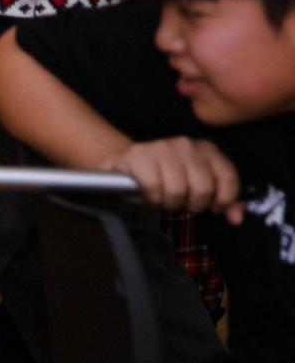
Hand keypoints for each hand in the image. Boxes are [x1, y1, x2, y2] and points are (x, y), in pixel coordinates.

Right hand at [107, 136, 245, 223]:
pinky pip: (153, 187)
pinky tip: (149, 195)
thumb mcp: (197, 189)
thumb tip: (236, 218)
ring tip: (164, 200)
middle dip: (192, 205)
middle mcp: (186, 144)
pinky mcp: (139, 155)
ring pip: (178, 190)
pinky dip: (152, 199)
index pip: (228, 177)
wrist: (124, 167)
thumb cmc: (165, 180)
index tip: (211, 207)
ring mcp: (161, 147)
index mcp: (207, 149)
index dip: (222, 199)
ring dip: (169, 204)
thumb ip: (222, 202)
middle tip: (182, 204)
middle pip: (203, 188)